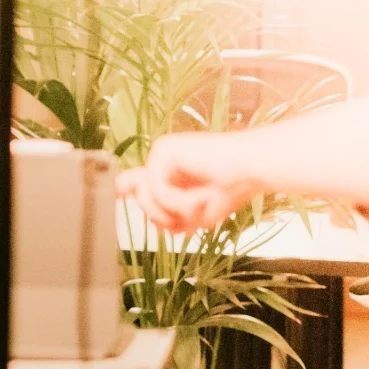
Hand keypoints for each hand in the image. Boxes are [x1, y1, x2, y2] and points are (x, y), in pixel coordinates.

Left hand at [115, 132, 257, 232]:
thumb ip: (170, 216)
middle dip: (164, 217)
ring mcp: (161, 153)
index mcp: (170, 173)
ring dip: (175, 212)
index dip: (121, 191)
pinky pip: (157, 189)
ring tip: (201, 207)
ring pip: (147, 197)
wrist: (254, 168)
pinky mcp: (164, 150)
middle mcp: (161, 161)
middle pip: (140, 198)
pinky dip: (178, 202)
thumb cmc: (232, 188)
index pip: (134, 182)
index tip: (114, 198)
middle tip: (192, 218)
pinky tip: (199, 200)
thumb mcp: (195, 212)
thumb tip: (148, 219)